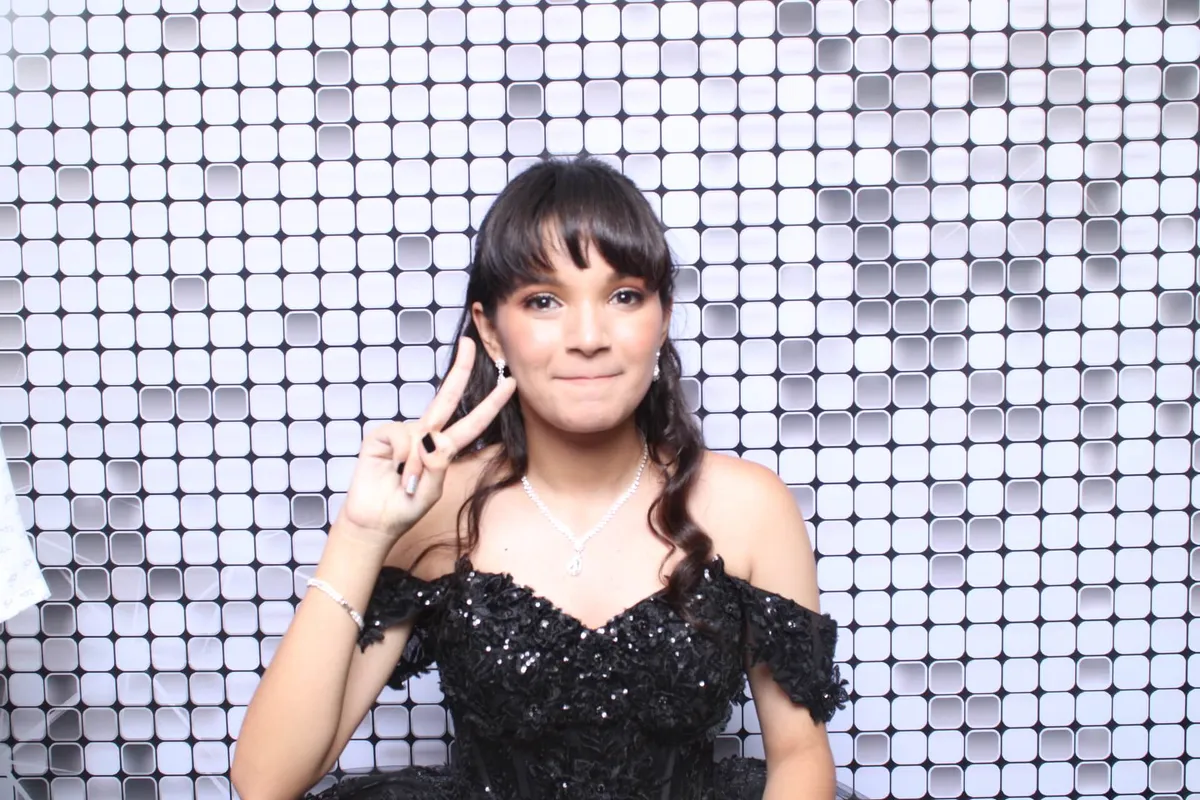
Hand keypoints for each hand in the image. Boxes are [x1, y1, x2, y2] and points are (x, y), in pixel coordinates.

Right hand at [339, 338, 515, 541]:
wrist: (373, 522)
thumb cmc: (405, 508)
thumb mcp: (430, 492)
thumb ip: (437, 467)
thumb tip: (433, 438)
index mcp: (444, 449)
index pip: (472, 421)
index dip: (491, 403)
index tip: (509, 383)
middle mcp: (425, 435)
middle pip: (447, 398)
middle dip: (459, 369)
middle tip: (469, 343)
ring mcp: (403, 434)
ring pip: (422, 433)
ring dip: (417, 463)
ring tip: (407, 482)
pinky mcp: (381, 436)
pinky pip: (400, 435)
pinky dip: (401, 454)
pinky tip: (393, 468)